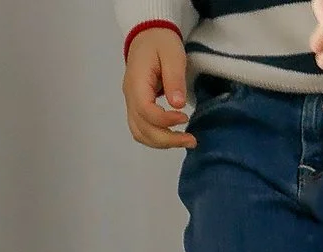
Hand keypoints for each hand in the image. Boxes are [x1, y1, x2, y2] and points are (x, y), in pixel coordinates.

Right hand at [122, 26, 195, 149]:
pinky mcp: (137, 106)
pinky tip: (174, 136)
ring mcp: (131, 103)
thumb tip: (177, 105)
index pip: (146, 111)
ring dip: (161, 143)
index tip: (185, 117)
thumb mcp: (173, 55)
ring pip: (140, 133)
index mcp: (136, 83)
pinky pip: (141, 129)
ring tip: (185, 141)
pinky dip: (156, 138)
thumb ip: (174, 79)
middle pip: (142, 128)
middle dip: (167, 139)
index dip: (165, 120)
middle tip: (192, 140)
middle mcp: (130, 96)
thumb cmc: (161, 43)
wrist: (148, 36)